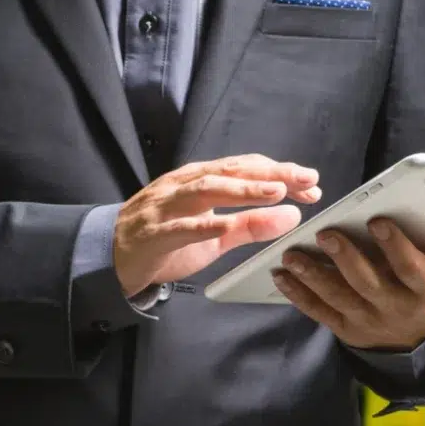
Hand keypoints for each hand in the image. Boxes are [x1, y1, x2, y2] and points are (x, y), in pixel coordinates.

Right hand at [113, 154, 320, 296]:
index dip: (280, 173)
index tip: (312, 183)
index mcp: (201, 181)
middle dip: (272, 173)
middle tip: (306, 179)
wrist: (112, 257)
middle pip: (232, 171)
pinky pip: (180, 226)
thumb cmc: (166, 240)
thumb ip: (251, 225)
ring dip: (243, 189)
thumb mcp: (215, 235)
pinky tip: (226, 226)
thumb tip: (291, 215)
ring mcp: (167, 206)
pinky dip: (204, 224)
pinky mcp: (154, 232)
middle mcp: (185, 185)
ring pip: (207, 189)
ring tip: (276, 192)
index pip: (246, 168)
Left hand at [272, 209, 424, 349]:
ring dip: (313, 276)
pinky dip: (299, 295)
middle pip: (368, 283)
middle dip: (346, 258)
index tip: (379, 220)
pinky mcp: (347, 330)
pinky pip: (320, 312)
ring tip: (293, 254)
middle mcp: (397, 310)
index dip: (396, 247)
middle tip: (327, 232)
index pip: (411, 269)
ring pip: (338, 298)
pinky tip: (283, 274)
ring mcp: (369, 322)